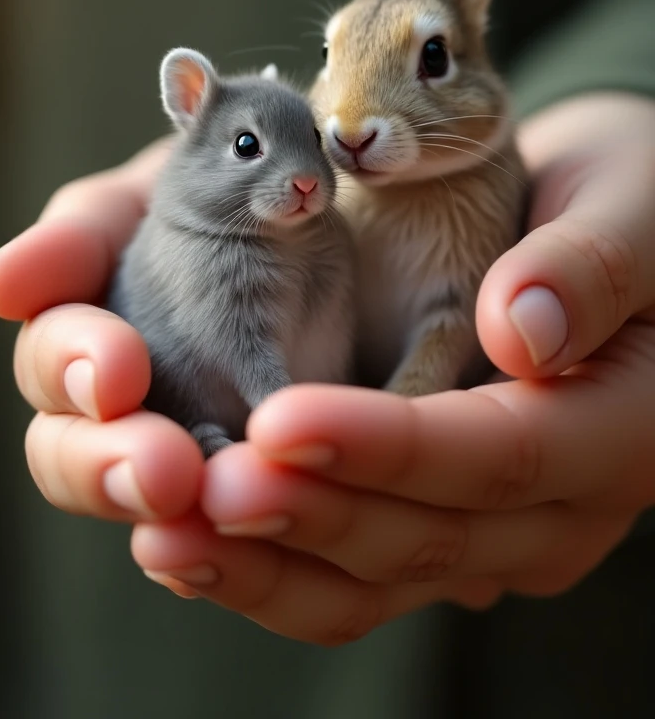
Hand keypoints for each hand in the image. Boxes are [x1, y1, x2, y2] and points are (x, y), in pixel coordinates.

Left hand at [0, 94, 654, 644]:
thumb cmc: (632, 200)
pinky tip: (193, 535)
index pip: (498, 453)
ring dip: (267, 562)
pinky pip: (353, 567)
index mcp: (616, 428)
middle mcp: (554, 503)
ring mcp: (493, 526)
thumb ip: (590, 266)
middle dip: (307, 513)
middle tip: (199, 488)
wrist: (610, 231)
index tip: (279, 417)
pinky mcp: (438, 516)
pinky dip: (272, 561)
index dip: (387, 444)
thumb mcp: (632, 205)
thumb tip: (521, 331)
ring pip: (377, 578)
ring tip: (169, 533)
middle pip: (425, 536)